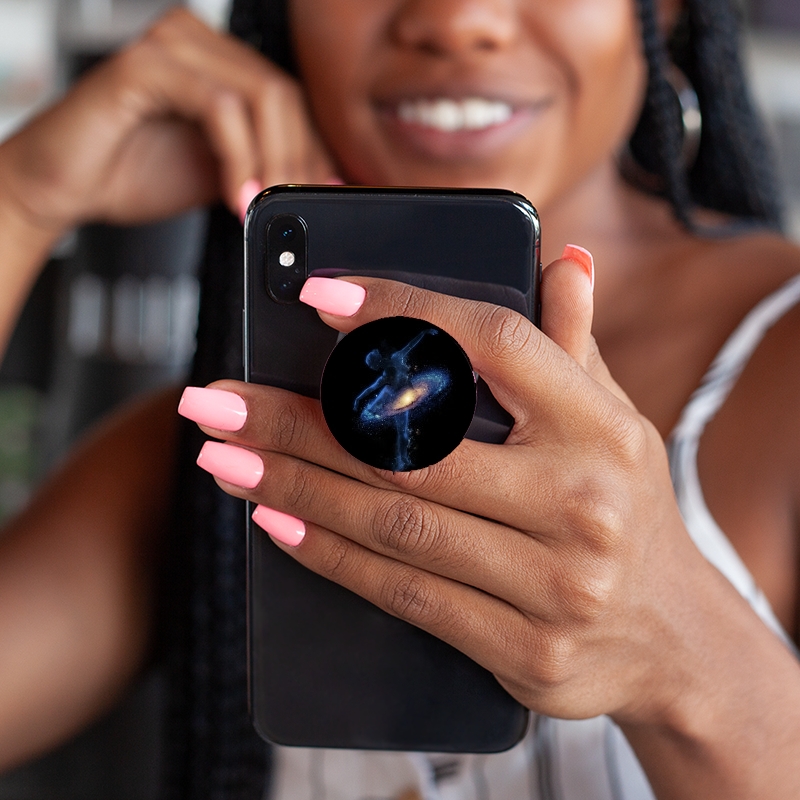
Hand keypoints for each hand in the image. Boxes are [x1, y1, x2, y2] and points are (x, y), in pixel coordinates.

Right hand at [0, 8, 335, 234]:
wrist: (64, 186)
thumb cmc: (131, 173)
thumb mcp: (220, 174)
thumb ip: (263, 167)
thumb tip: (316, 182)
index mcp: (218, 62)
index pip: (289, 98)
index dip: (313, 150)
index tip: (321, 195)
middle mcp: (197, 42)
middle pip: (284, 94)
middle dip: (298, 161)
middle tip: (293, 207)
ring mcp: (170, 46)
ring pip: (261, 95)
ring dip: (273, 161)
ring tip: (263, 206)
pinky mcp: (145, 65)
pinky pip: (219, 106)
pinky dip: (238, 157)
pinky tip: (236, 195)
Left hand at [183, 254, 717, 731]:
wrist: (673, 637)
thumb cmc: (624, 506)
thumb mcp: (614, 419)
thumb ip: (572, 343)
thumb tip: (559, 259)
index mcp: (603, 426)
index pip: (492, 344)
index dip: (401, 314)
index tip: (317, 296)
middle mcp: (583, 500)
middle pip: (413, 445)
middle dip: (298, 419)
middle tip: (215, 397)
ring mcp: (556, 583)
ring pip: (395, 522)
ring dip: (292, 484)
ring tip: (221, 454)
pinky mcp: (526, 650)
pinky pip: (405, 595)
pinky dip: (330, 555)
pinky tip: (274, 519)